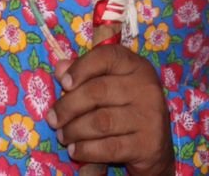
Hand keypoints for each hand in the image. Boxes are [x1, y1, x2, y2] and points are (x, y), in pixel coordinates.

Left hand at [49, 42, 174, 175]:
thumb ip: (85, 73)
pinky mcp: (148, 144)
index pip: (106, 56)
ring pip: (101, 122)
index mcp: (136, 66)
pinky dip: (86, 150)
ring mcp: (150, 117)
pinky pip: (109, 147)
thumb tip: (60, 68)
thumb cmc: (126, 108)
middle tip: (53, 119)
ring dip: (74, 130)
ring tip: (63, 136)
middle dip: (68, 107)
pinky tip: (76, 150)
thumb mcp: (110, 85)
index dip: (81, 68)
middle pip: (97, 92)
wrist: (155, 146)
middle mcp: (146, 88)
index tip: (63, 83)